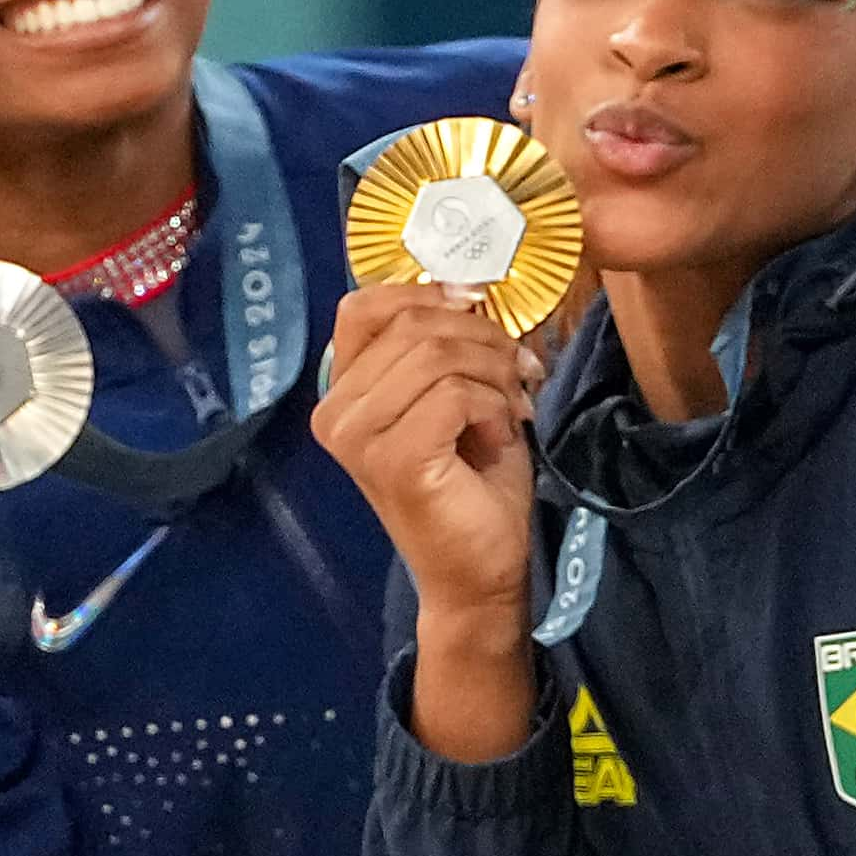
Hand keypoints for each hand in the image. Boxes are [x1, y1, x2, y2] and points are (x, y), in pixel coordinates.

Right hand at [312, 285, 543, 630]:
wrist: (480, 569)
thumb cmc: (473, 479)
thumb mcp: (459, 392)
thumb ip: (445, 344)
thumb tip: (468, 287)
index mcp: (341, 389)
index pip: (364, 304)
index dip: (429, 293)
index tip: (480, 307)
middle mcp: (334, 411)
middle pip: (414, 323)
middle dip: (485, 339)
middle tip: (521, 374)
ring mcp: (357, 437)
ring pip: (438, 354)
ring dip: (495, 374)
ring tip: (513, 410)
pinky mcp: (392, 460)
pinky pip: (453, 394)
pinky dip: (493, 408)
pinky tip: (499, 439)